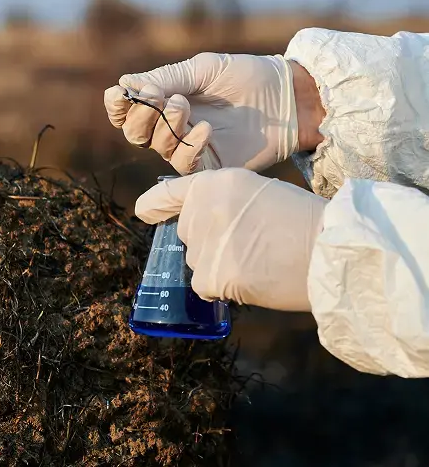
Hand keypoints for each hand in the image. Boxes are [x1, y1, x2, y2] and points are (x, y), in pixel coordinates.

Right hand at [103, 52, 301, 174]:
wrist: (286, 96)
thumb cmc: (245, 76)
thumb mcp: (202, 69)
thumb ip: (165, 78)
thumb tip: (125, 84)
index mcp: (165, 100)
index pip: (128, 111)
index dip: (117, 106)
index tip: (120, 94)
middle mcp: (172, 126)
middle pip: (135, 133)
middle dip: (139, 116)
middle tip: (159, 98)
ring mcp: (189, 146)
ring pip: (157, 147)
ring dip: (165, 125)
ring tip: (184, 105)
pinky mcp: (208, 165)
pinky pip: (183, 164)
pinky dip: (188, 146)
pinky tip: (205, 128)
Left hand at [134, 168, 327, 311]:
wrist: (329, 249)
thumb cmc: (303, 221)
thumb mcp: (258, 193)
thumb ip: (223, 202)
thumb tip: (199, 227)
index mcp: (214, 183)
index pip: (172, 192)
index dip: (155, 203)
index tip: (143, 211)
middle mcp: (201, 209)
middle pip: (188, 233)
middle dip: (208, 241)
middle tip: (250, 243)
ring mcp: (203, 243)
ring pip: (196, 260)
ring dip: (217, 265)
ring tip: (258, 260)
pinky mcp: (210, 274)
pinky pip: (204, 285)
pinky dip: (223, 288)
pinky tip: (252, 278)